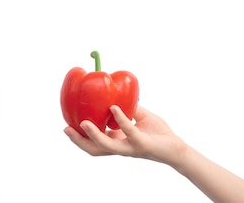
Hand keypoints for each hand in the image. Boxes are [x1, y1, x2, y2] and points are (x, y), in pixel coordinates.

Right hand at [65, 105, 188, 165]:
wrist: (177, 148)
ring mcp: (130, 148)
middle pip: (94, 149)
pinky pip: (129, 131)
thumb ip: (127, 109)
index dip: (78, 138)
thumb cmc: (158, 133)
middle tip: (66, 129)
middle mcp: (120, 148)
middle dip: (78, 141)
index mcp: (116, 142)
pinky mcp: (142, 144)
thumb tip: (116, 94)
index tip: (66, 127)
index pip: (93, 144)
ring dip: (93, 135)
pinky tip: (115, 108)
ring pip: (106, 146)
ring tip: (83, 123)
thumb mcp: (139, 118)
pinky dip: (121, 119)